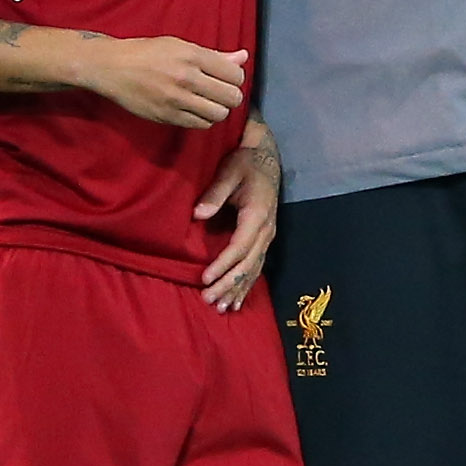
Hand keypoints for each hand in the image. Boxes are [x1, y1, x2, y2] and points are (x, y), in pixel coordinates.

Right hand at [80, 37, 247, 128]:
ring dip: (218, 109)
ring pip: (219, 114)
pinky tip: (195, 109)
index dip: (235, 77)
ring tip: (209, 102)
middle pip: (231, 97)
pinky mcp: (167, 117)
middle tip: (221, 92)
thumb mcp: (180, 46)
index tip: (226, 77)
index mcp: (192, 56)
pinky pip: (201, 124)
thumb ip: (214, 55)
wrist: (113, 68)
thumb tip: (243, 57)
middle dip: (231, 95)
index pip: (234, 74)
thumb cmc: (148, 53)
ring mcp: (176, 100)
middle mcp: (186, 78)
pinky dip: (204, 119)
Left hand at [197, 118, 280, 310]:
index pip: (240, 246)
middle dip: (227, 284)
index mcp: (257, 214)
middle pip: (247, 264)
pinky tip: (237, 301)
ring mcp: (268, 236)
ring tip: (221, 308)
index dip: (223, 264)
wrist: (266, 157)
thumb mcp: (229, 171)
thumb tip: (198, 215)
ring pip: (253, 269)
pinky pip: (257, 267)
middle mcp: (266, 229)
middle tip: (207, 299)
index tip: (205, 278)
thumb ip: (215, 193)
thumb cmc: (244, 163)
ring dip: (237, 289)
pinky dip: (247, 285)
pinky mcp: (265, 238)